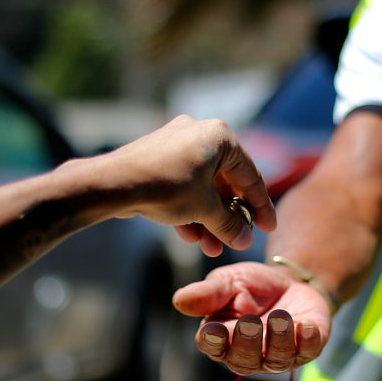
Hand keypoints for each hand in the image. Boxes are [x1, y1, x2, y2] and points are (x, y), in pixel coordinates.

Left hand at [111, 115, 276, 255]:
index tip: (268, 228)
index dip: (261, 206)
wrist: (113, 184)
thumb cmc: (166, 188)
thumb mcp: (204, 209)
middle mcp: (200, 132)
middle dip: (228, 217)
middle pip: (224, 182)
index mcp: (220, 136)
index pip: (250, 175)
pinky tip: (190, 236)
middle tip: (236, 241)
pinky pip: (183, 185)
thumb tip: (245, 240)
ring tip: (210, 248)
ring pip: (202, 187)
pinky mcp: (157, 157)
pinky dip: (189, 208)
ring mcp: (176, 143)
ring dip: (208, 218)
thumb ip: (229, 225)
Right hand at [172, 262, 331, 374]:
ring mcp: (279, 355)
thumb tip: (179, 300)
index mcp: (222, 337)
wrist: (290, 281)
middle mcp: (249, 353)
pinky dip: (308, 340)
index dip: (214, 341)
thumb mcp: (228, 282)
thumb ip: (208, 293)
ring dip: (278, 340)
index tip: (215, 330)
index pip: (213, 346)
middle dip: (247, 342)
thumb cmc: (251, 286)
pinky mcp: (308, 348)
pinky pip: (308, 350)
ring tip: (280, 318)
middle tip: (249, 323)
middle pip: (244, 359)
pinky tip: (306, 325)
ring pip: (276, 358)